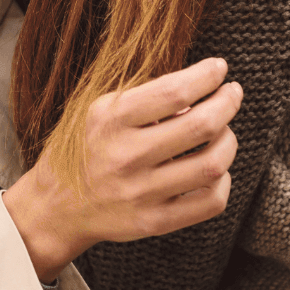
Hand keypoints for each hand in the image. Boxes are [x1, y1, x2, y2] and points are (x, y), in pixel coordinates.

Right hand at [3, 58, 240, 281]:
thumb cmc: (84, 148)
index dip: (205, 76)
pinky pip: (209, 202)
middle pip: (200, 126)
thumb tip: (193, 88)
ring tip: (225, 130)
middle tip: (233, 94)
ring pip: (211, 164)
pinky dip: (223, 180)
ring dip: (228, 141)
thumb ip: (141, 98)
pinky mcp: (154, 221)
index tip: (220, 68)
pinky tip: (215, 168)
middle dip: (227, 104)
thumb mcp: (98, 110)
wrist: (57, 205)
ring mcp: (142, 192)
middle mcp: (126, 155)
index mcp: (110, 119)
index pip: (173, 92)